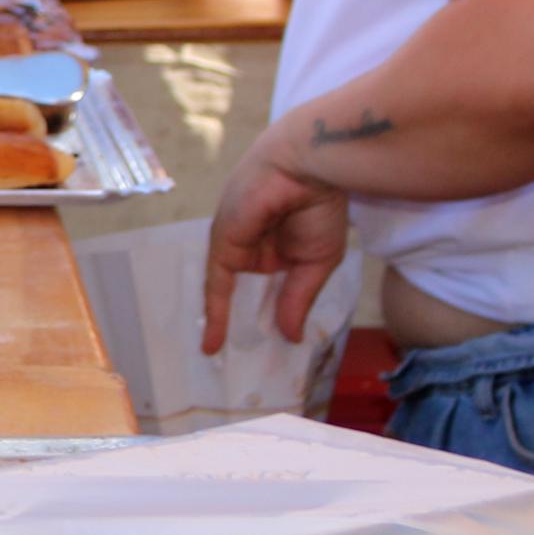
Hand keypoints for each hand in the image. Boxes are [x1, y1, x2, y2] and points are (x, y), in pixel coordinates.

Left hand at [203, 143, 351, 351]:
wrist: (308, 166)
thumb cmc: (320, 207)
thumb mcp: (316, 262)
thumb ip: (297, 299)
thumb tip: (291, 337)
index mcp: (278, 250)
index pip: (265, 290)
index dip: (265, 318)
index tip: (268, 351)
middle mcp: (252, 249)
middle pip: (242, 296)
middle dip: (241, 329)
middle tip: (241, 368)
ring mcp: (234, 246)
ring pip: (226, 295)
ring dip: (225, 327)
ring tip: (226, 368)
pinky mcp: (222, 243)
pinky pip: (215, 285)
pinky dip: (214, 314)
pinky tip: (213, 343)